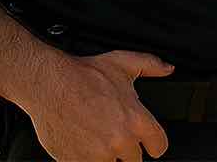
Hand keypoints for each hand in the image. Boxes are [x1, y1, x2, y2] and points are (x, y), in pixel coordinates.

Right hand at [21, 49, 172, 160]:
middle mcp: (120, 140)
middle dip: (125, 149)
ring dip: (106, 155)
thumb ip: (150, 66)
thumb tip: (167, 69)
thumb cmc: (83, 75)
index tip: (146, 143)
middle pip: (134, 160)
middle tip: (111, 133)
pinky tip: (82, 143)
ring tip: (96, 137)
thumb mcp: (123, 63)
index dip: (153, 143)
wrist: (49, 84)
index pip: (159, 146)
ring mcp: (98, 155)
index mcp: (136, 120)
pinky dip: (86, 158)